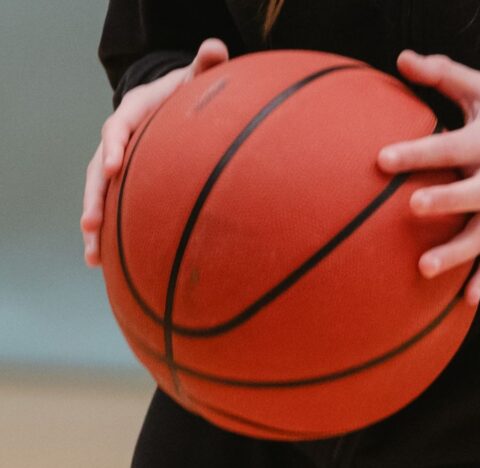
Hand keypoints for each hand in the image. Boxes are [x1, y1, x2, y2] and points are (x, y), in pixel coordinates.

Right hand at [81, 39, 228, 266]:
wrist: (170, 101)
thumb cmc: (185, 91)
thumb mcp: (194, 76)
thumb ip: (205, 65)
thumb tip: (216, 48)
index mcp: (132, 113)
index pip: (117, 128)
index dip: (114, 146)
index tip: (114, 166)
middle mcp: (116, 141)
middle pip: (98, 171)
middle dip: (94, 199)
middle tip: (92, 224)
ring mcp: (116, 164)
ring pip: (99, 196)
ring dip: (94, 225)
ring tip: (93, 257)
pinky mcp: (124, 183)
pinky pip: (111, 208)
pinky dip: (106, 235)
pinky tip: (102, 264)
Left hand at [378, 50, 479, 305]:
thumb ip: (444, 74)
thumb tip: (401, 59)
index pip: (452, 145)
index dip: (419, 151)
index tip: (383, 158)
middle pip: (476, 192)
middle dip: (447, 201)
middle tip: (414, 207)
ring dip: (458, 253)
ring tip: (425, 268)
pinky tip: (465, 301)